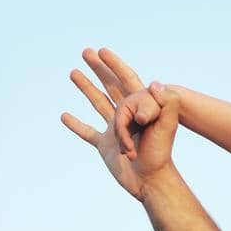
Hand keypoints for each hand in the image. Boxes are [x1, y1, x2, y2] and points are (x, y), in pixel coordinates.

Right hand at [61, 48, 178, 198]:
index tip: (102, 51)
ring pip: (97, 104)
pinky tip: (64, 116)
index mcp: (141, 108)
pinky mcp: (106, 146)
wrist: (150, 180)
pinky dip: (75, 124)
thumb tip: (155, 83)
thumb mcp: (167, 126)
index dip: (115, 64)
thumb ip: (166, 103)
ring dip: (86, 88)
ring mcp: (115, 130)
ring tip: (73, 72)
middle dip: (99, 69)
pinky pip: (87, 132)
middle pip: (110, 86)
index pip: (127, 79)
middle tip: (85, 52)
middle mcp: (127, 116)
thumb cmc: (161, 154)